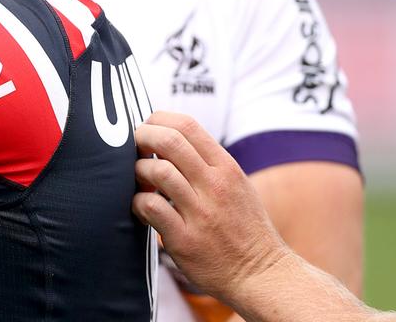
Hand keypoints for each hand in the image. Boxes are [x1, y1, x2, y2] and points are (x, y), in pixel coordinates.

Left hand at [133, 111, 286, 303]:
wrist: (262, 274)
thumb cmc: (244, 227)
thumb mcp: (236, 184)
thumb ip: (207, 162)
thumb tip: (170, 139)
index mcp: (226, 167)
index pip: (187, 125)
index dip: (158, 120)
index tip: (147, 129)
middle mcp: (215, 185)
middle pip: (169, 141)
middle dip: (142, 137)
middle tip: (133, 148)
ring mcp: (201, 213)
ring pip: (158, 172)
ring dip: (138, 172)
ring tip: (139, 181)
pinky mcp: (186, 240)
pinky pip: (152, 208)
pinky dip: (137, 202)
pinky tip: (140, 207)